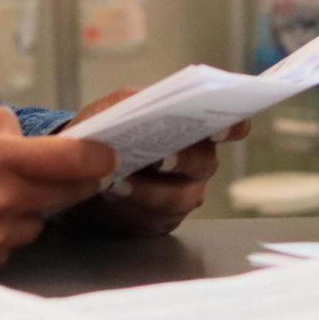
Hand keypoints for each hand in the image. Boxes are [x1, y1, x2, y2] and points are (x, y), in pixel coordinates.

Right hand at [0, 106, 116, 275]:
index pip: (76, 162)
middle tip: (48, 174)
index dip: (100, 158)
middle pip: (66, 196)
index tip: (107, 155)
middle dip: (66, 184)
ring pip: (35, 226)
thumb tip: (30, 138)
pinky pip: (8, 252)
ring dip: (24, 214)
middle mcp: (0, 203)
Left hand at [59, 87, 248, 236]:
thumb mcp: (110, 110)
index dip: (232, 126)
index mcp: (195, 128)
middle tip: (162, 158)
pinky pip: (157, 217)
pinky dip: (133, 206)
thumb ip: (127, 101)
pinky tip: (114, 194)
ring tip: (121, 182)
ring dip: (150, 190)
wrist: (86, 174)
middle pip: (204, 162)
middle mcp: (199, 161)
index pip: (230, 125)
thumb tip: (140, 100)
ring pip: (180, 197)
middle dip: (183, 160)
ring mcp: (185, 193)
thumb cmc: (108, 136)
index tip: (218, 130)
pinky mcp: (164, 219)